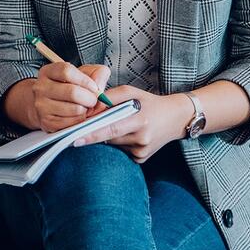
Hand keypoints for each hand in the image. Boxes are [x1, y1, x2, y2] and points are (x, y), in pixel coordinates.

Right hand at [31, 62, 110, 132]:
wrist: (48, 105)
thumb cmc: (68, 88)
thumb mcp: (82, 74)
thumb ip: (96, 73)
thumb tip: (99, 85)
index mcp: (48, 72)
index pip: (66, 71)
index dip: (85, 80)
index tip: (93, 87)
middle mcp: (41, 87)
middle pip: (72, 92)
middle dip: (90, 98)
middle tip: (93, 100)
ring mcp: (42, 105)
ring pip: (74, 109)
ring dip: (86, 110)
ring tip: (85, 108)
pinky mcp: (47, 122)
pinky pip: (72, 123)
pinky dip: (80, 120)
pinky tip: (79, 116)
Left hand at [74, 86, 193, 162]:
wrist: (175, 118)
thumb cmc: (149, 102)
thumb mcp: (131, 92)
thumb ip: (110, 97)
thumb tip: (90, 107)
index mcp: (140, 120)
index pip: (110, 129)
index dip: (91, 134)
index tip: (74, 137)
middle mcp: (142, 138)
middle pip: (109, 138)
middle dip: (92, 136)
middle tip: (74, 136)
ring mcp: (143, 150)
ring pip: (113, 144)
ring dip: (106, 137)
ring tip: (113, 125)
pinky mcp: (142, 158)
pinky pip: (121, 151)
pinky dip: (117, 143)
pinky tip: (125, 134)